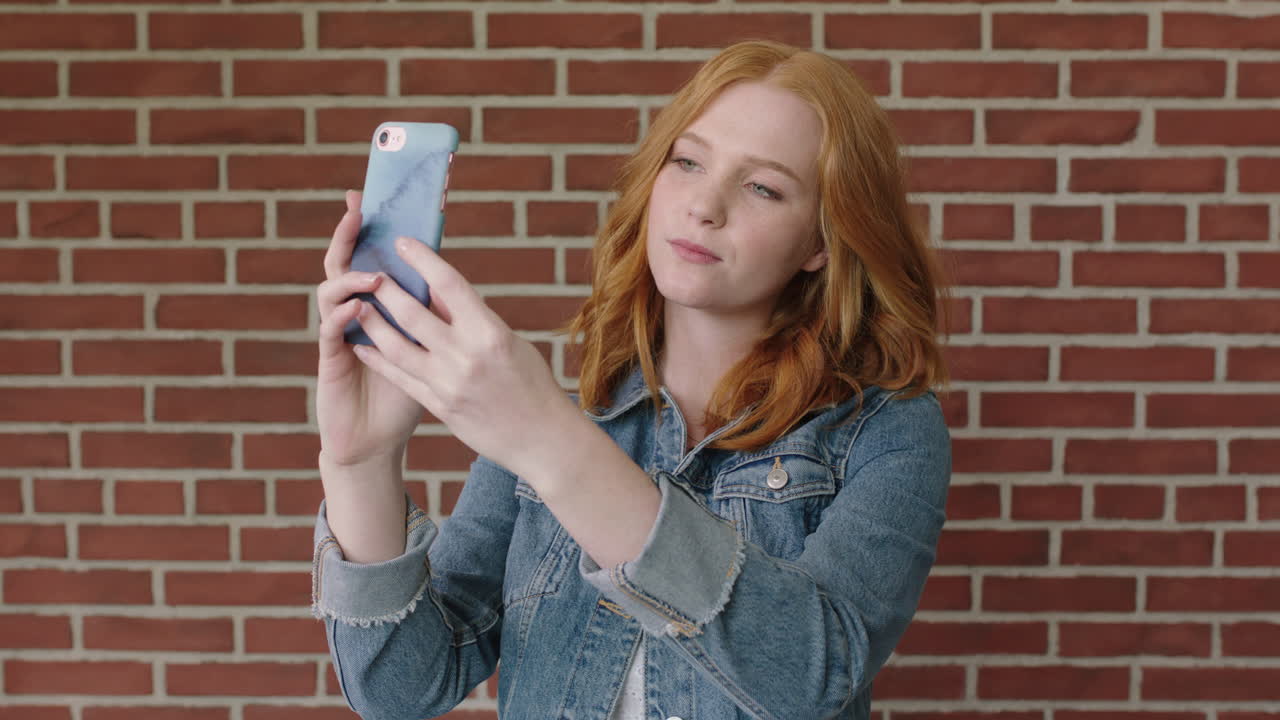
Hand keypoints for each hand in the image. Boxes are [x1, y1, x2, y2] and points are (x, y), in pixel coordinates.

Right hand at [315, 190, 424, 467]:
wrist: (374, 441)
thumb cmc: (403, 398)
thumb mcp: (426, 353)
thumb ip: (433, 321)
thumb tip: (452, 284)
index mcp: (376, 309)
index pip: (372, 258)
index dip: (373, 230)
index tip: (374, 197)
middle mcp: (352, 315)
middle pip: (347, 264)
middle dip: (350, 234)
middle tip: (356, 205)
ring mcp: (337, 336)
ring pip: (332, 291)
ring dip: (352, 277)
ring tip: (372, 275)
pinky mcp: (329, 361)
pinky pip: (330, 331)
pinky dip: (343, 315)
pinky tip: (357, 307)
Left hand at [347, 234, 576, 475]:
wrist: (542, 439)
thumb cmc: (532, 383)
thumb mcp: (510, 343)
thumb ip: (472, 318)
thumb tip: (438, 288)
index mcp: (490, 333)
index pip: (449, 284)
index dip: (422, 259)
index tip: (401, 242)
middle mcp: (466, 356)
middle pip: (413, 313)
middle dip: (386, 288)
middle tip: (369, 272)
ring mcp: (449, 384)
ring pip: (396, 346)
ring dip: (372, 322)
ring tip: (356, 305)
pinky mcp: (439, 408)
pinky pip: (400, 377)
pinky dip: (378, 359)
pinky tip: (362, 345)